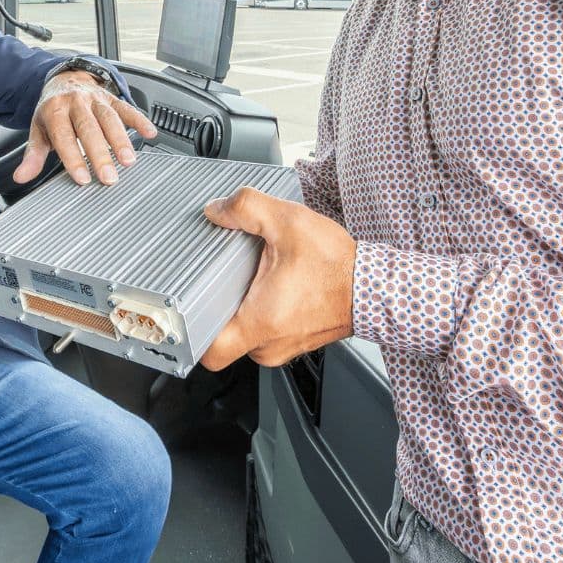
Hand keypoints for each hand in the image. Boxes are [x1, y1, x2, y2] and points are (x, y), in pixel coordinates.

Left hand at [13, 73, 156, 185]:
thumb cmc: (52, 110)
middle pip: (89, 129)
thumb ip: (33, 155)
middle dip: (100, 154)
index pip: (64, 136)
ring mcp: (95, 99)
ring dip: (121, 140)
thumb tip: (21, 176)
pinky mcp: (111, 97)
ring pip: (109, 119)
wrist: (63, 79)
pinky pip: (127, 108)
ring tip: (128, 161)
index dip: (73, 158)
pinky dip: (139, 120)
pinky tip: (150, 133)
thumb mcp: (38, 130)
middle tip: (109, 177)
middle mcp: (76, 103)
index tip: (83, 178)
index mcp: (55, 110)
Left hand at [199, 188, 355, 370]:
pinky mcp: (296, 341)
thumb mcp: (287, 222)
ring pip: (246, 334)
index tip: (186, 310)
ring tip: (253, 278)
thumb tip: (218, 209)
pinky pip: (266, 331)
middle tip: (224, 279)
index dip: (192, 332)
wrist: (376, 286)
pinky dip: (263, 310)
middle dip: (219, 308)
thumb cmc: (338, 265)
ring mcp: (284, 347)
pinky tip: (271, 284)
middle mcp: (269, 345)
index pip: (209, 353)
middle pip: (223, 338)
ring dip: (244, 308)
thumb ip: (246, 208)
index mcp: (259, 324)